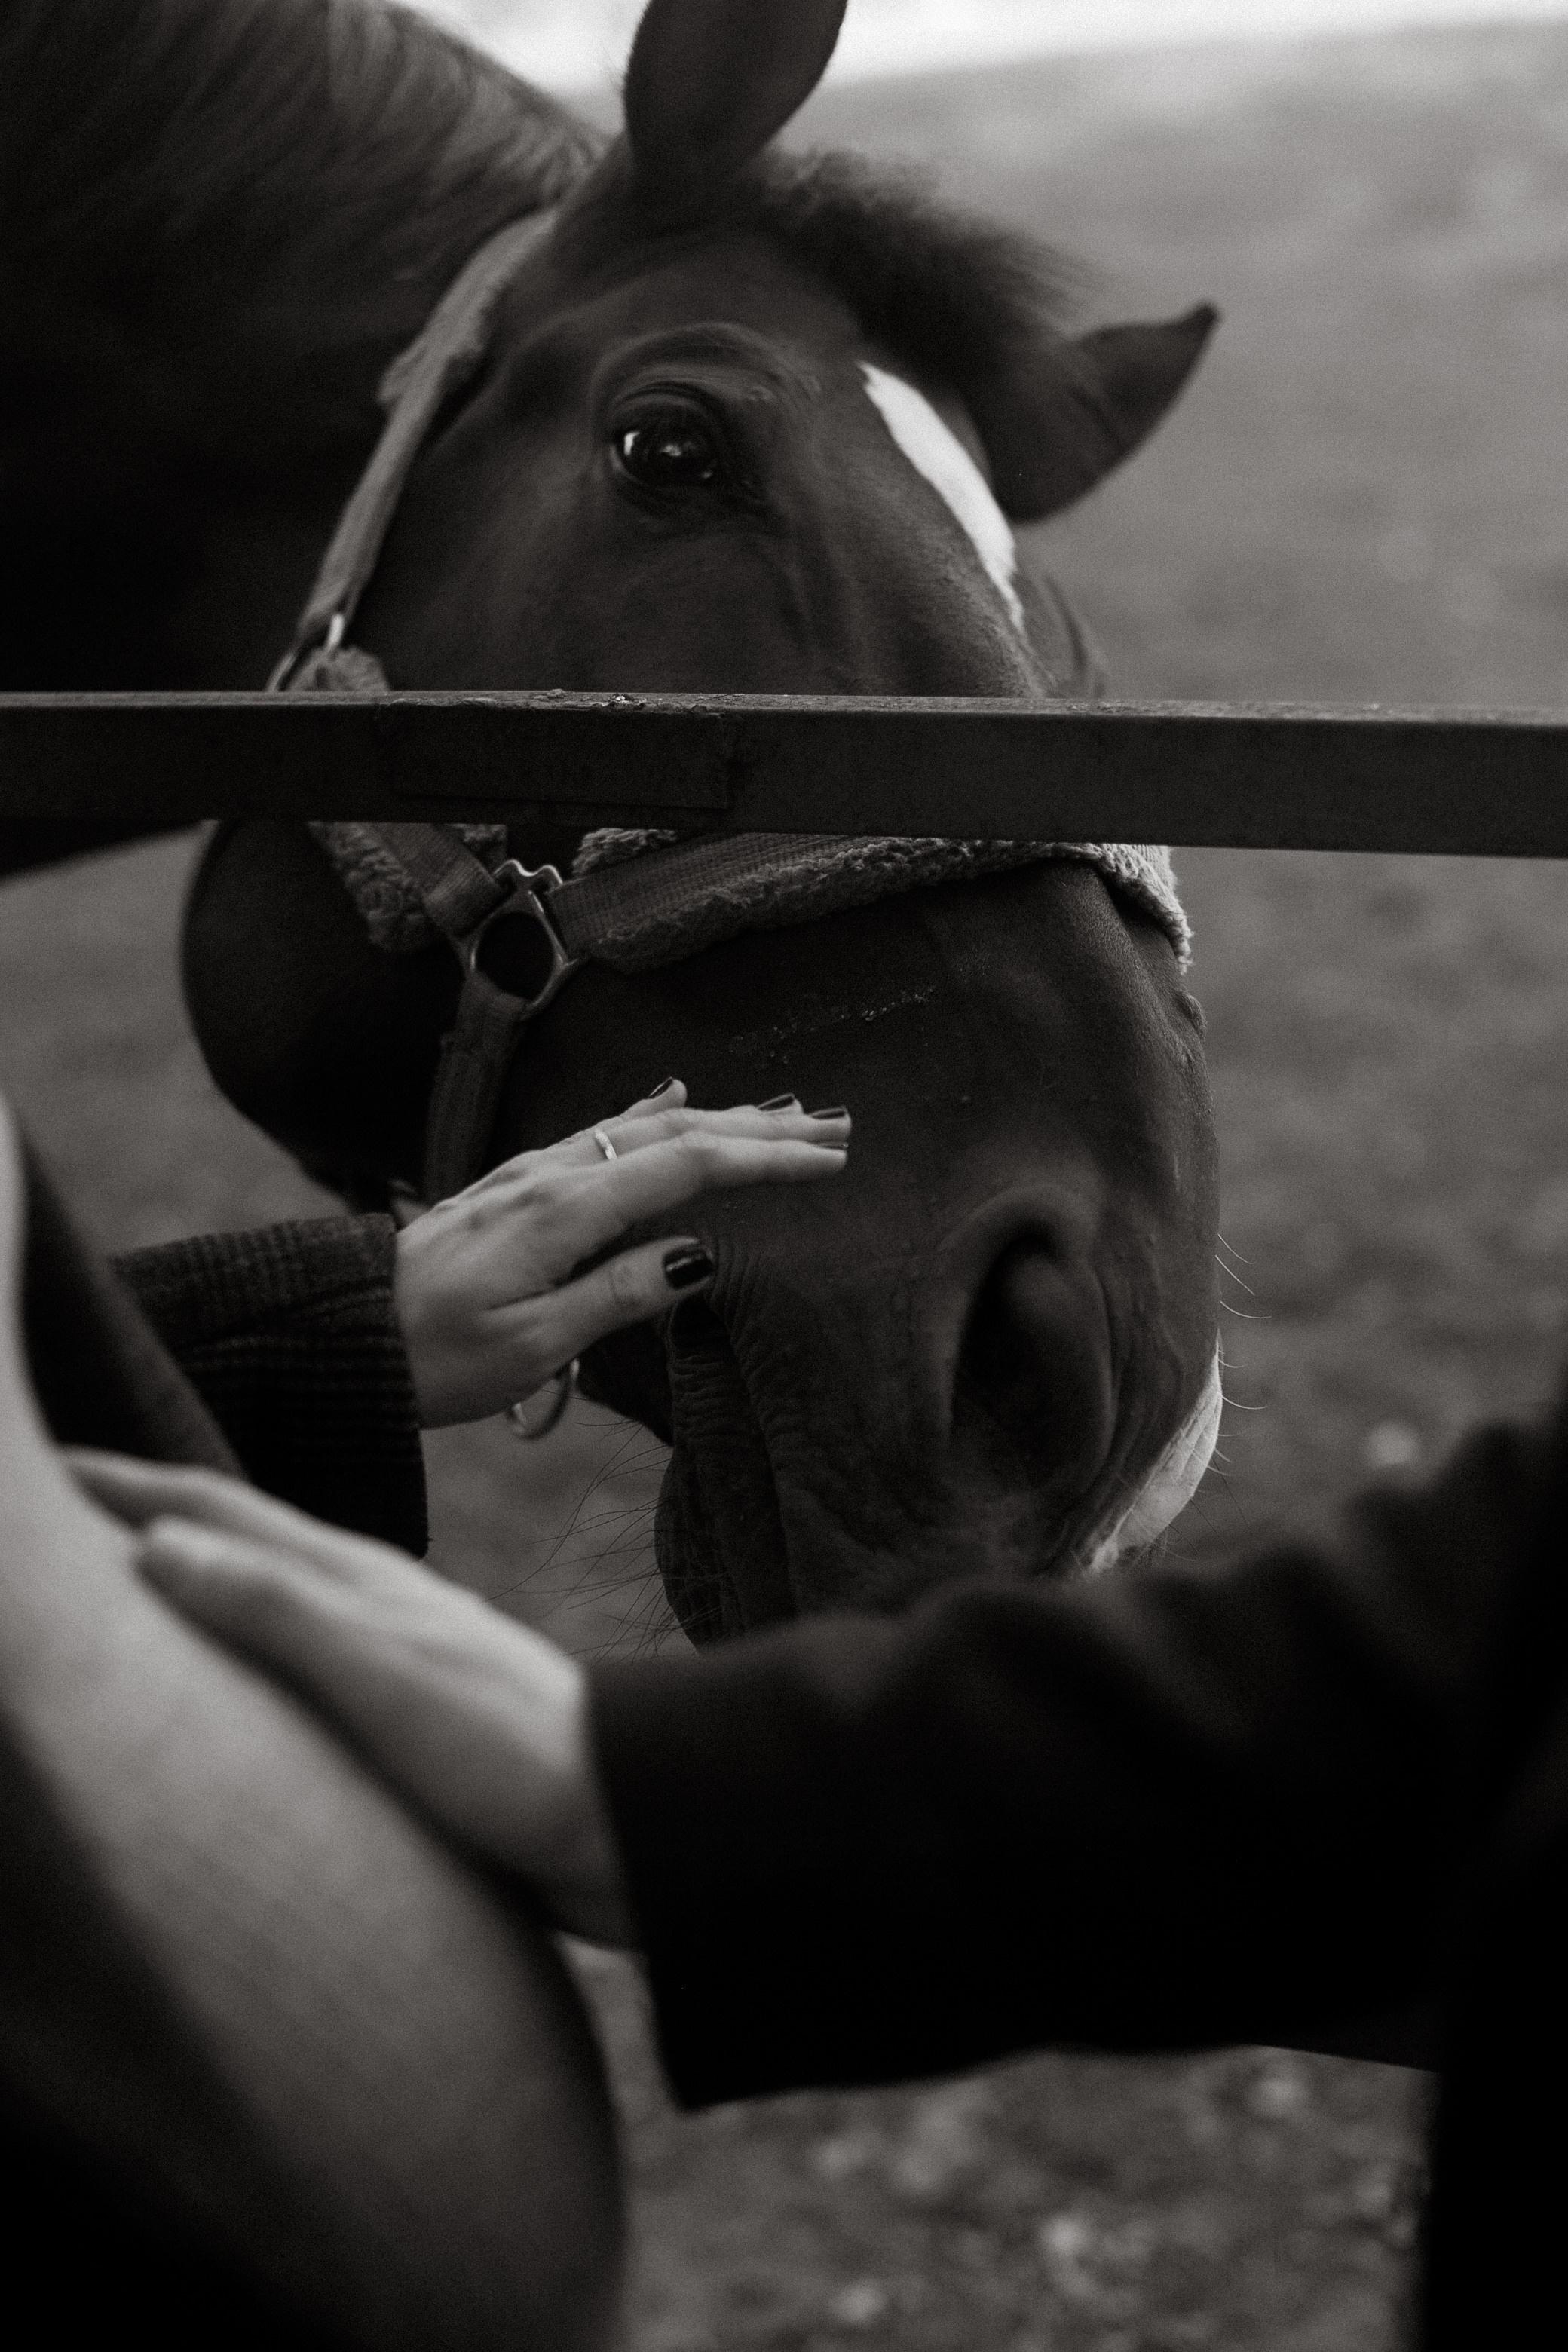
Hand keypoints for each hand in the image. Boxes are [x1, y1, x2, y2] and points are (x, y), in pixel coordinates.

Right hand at [67, 1451, 636, 1946]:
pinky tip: (241, 1677)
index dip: (124, 1483)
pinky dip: (241, 1642)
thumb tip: (158, 1546)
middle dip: (145, 1510)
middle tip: (61, 1500)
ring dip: (192, 1571)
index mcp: (354, 1579)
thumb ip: (279, 1610)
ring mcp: (390, 1653)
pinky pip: (294, 1660)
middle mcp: (369, 1601)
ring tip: (128, 1575)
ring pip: (266, 1593)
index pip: (215, 1509)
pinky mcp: (406, 1715)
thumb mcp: (384, 1675)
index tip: (43, 1461)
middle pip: (236, 1535)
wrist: (625, 1818)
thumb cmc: (510, 1751)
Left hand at [393, 1080, 848, 1425]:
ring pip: (642, 1126)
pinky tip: (672, 1099)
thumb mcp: (534, 1344)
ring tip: (779, 1115)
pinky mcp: (514, 1185)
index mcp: (564, 1209)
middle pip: (674, 1132)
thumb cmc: (435, 1356)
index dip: (765, 1161)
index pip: (688, 1167)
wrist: (344, 1336)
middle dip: (758, 1128)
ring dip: (718, 1117)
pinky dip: (657, 1115)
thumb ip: (620, 1295)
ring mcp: (530, 1173)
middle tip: (832, 1129)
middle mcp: (550, 1174)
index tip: (828, 1164)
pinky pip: (604, 1132)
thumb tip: (701, 1256)